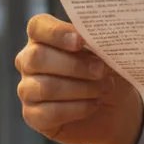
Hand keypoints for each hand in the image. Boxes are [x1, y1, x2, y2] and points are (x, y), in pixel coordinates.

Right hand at [15, 14, 143, 143]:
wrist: (115, 111)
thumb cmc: (107, 75)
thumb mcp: (108, 55)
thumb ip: (98, 43)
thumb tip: (98, 36)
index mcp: (45, 38)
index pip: (38, 27)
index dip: (57, 33)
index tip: (81, 41)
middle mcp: (29, 61)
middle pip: (37, 57)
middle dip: (73, 65)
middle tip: (100, 70)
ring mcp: (28, 89)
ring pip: (45, 87)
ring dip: (81, 89)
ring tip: (103, 89)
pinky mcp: (33, 116)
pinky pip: (50, 112)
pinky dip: (78, 109)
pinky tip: (94, 105)